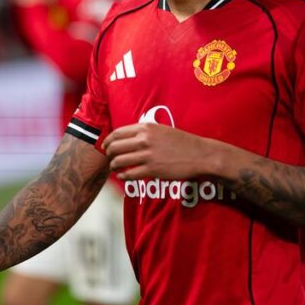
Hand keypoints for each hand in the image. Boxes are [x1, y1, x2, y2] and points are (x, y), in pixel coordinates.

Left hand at [103, 123, 217, 179]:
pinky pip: (130, 174)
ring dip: (114, 165)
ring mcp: (148, 155)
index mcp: (146, 128)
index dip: (108, 140)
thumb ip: (144, 132)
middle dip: (109, 153)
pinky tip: (122, 176)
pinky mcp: (153, 170)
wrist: (199, 154)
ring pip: (120, 161)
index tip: (106, 146)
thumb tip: (128, 138)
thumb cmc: (181, 142)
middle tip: (109, 158)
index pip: (118, 133)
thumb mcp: (161, 130)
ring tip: (115, 168)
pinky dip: (123, 176)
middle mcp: (144, 140)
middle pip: (115, 147)